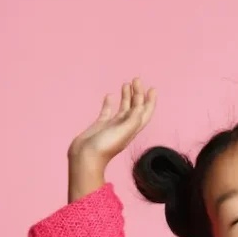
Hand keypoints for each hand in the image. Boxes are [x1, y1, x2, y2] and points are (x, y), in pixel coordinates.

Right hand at [67, 78, 156, 201]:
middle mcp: (125, 126)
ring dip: (126, 96)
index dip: (150, 101)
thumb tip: (141, 107)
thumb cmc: (105, 146)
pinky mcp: (101, 125)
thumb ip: (133, 119)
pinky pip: (107, 111)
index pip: (145, 112)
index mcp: (133, 128)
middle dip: (138, 93)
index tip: (152, 88)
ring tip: (126, 83)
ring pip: (123, 108)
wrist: (85, 157)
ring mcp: (113, 126)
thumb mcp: (123, 132)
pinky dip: (109, 103)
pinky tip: (110, 95)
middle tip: (136, 79)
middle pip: (135, 107)